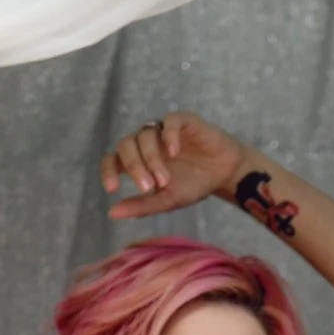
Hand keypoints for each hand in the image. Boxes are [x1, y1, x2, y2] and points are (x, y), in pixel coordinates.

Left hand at [100, 112, 248, 221]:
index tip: (113, 189)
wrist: (224, 174)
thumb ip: (142, 205)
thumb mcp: (168, 200)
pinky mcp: (184, 121)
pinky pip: (169, 121)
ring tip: (165, 180)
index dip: (108, 172)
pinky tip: (174, 152)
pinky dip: (168, 136)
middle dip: (135, 167)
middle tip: (148, 188)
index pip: (113, 160)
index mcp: (139, 160)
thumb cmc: (194, 184)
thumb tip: (112, 213)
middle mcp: (147, 142)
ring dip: (152, 159)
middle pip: (126, 145)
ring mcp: (163, 130)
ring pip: (145, 134)